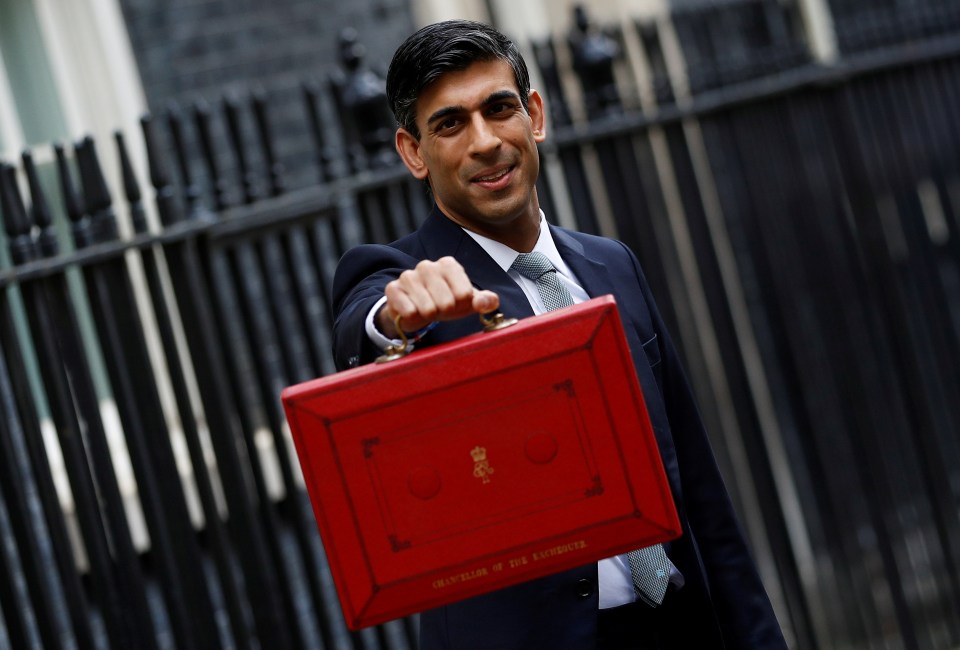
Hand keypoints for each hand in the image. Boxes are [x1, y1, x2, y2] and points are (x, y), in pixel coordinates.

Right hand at [378, 257, 498, 336]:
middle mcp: (427, 266)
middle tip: (439, 308)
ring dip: (429, 316)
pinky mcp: (393, 289)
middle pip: (447, 303)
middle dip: (445, 312)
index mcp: (448, 265)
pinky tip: (412, 310)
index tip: (455, 302)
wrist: (414, 309)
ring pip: (428, 309)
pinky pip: (409, 312)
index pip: (465, 294)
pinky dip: (413, 318)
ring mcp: (408, 276)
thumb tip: (488, 303)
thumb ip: (485, 301)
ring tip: (426, 309)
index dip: (462, 305)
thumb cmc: (445, 303)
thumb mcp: (468, 303)